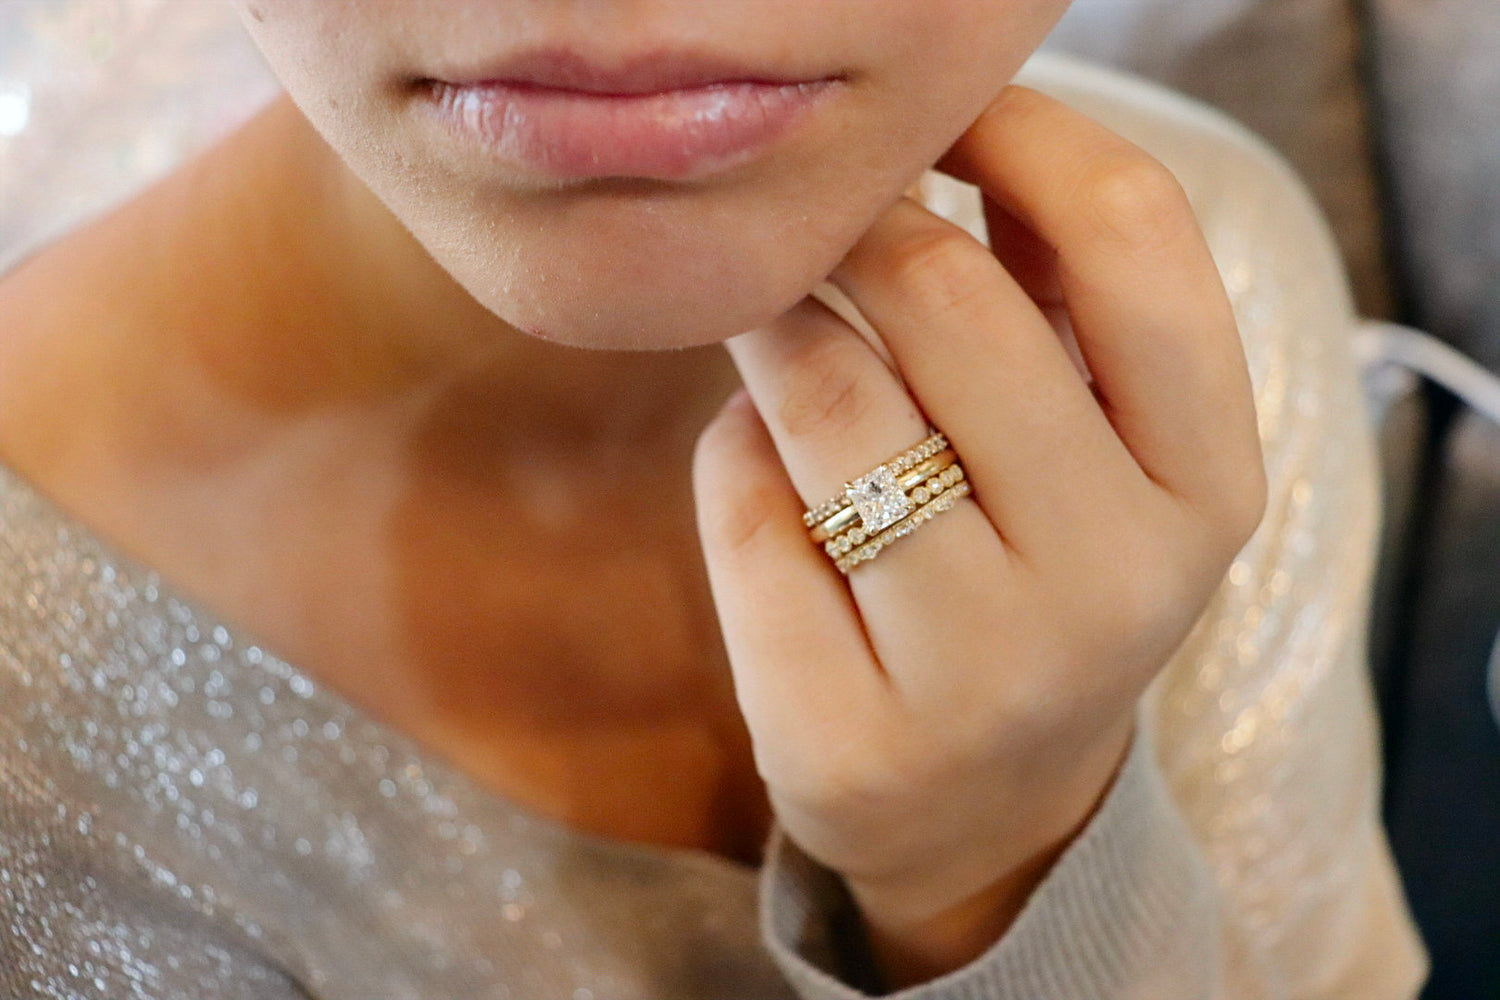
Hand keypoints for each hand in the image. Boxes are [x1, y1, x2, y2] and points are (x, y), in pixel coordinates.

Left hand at [692, 86, 1266, 986]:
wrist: (984, 808)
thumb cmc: (1032, 575)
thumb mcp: (1098, 448)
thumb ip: (1054, 296)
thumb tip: (949, 130)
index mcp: (1209, 486)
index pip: (1134, 238)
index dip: (1024, 134)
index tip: (946, 123)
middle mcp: (1116, 582)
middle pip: (949, 299)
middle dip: (857, 229)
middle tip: (819, 229)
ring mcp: (980, 675)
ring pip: (824, 398)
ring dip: (777, 330)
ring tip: (781, 333)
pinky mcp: (844, 735)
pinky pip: (742, 504)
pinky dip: (736, 458)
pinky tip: (770, 482)